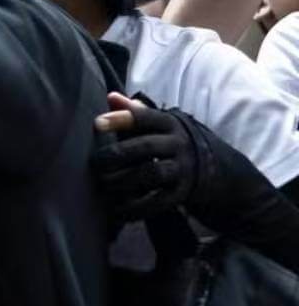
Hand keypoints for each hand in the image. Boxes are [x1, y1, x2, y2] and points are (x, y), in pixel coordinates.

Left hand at [93, 92, 196, 220]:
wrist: (211, 167)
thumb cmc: (167, 141)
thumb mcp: (156, 125)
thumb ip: (132, 112)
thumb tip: (110, 97)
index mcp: (168, 123)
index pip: (144, 117)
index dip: (120, 119)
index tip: (96, 124)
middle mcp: (177, 144)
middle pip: (146, 146)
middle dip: (118, 154)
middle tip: (96, 162)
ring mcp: (181, 169)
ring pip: (152, 172)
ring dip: (124, 179)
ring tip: (104, 183)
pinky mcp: (181, 193)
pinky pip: (158, 201)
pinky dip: (136, 207)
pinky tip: (117, 209)